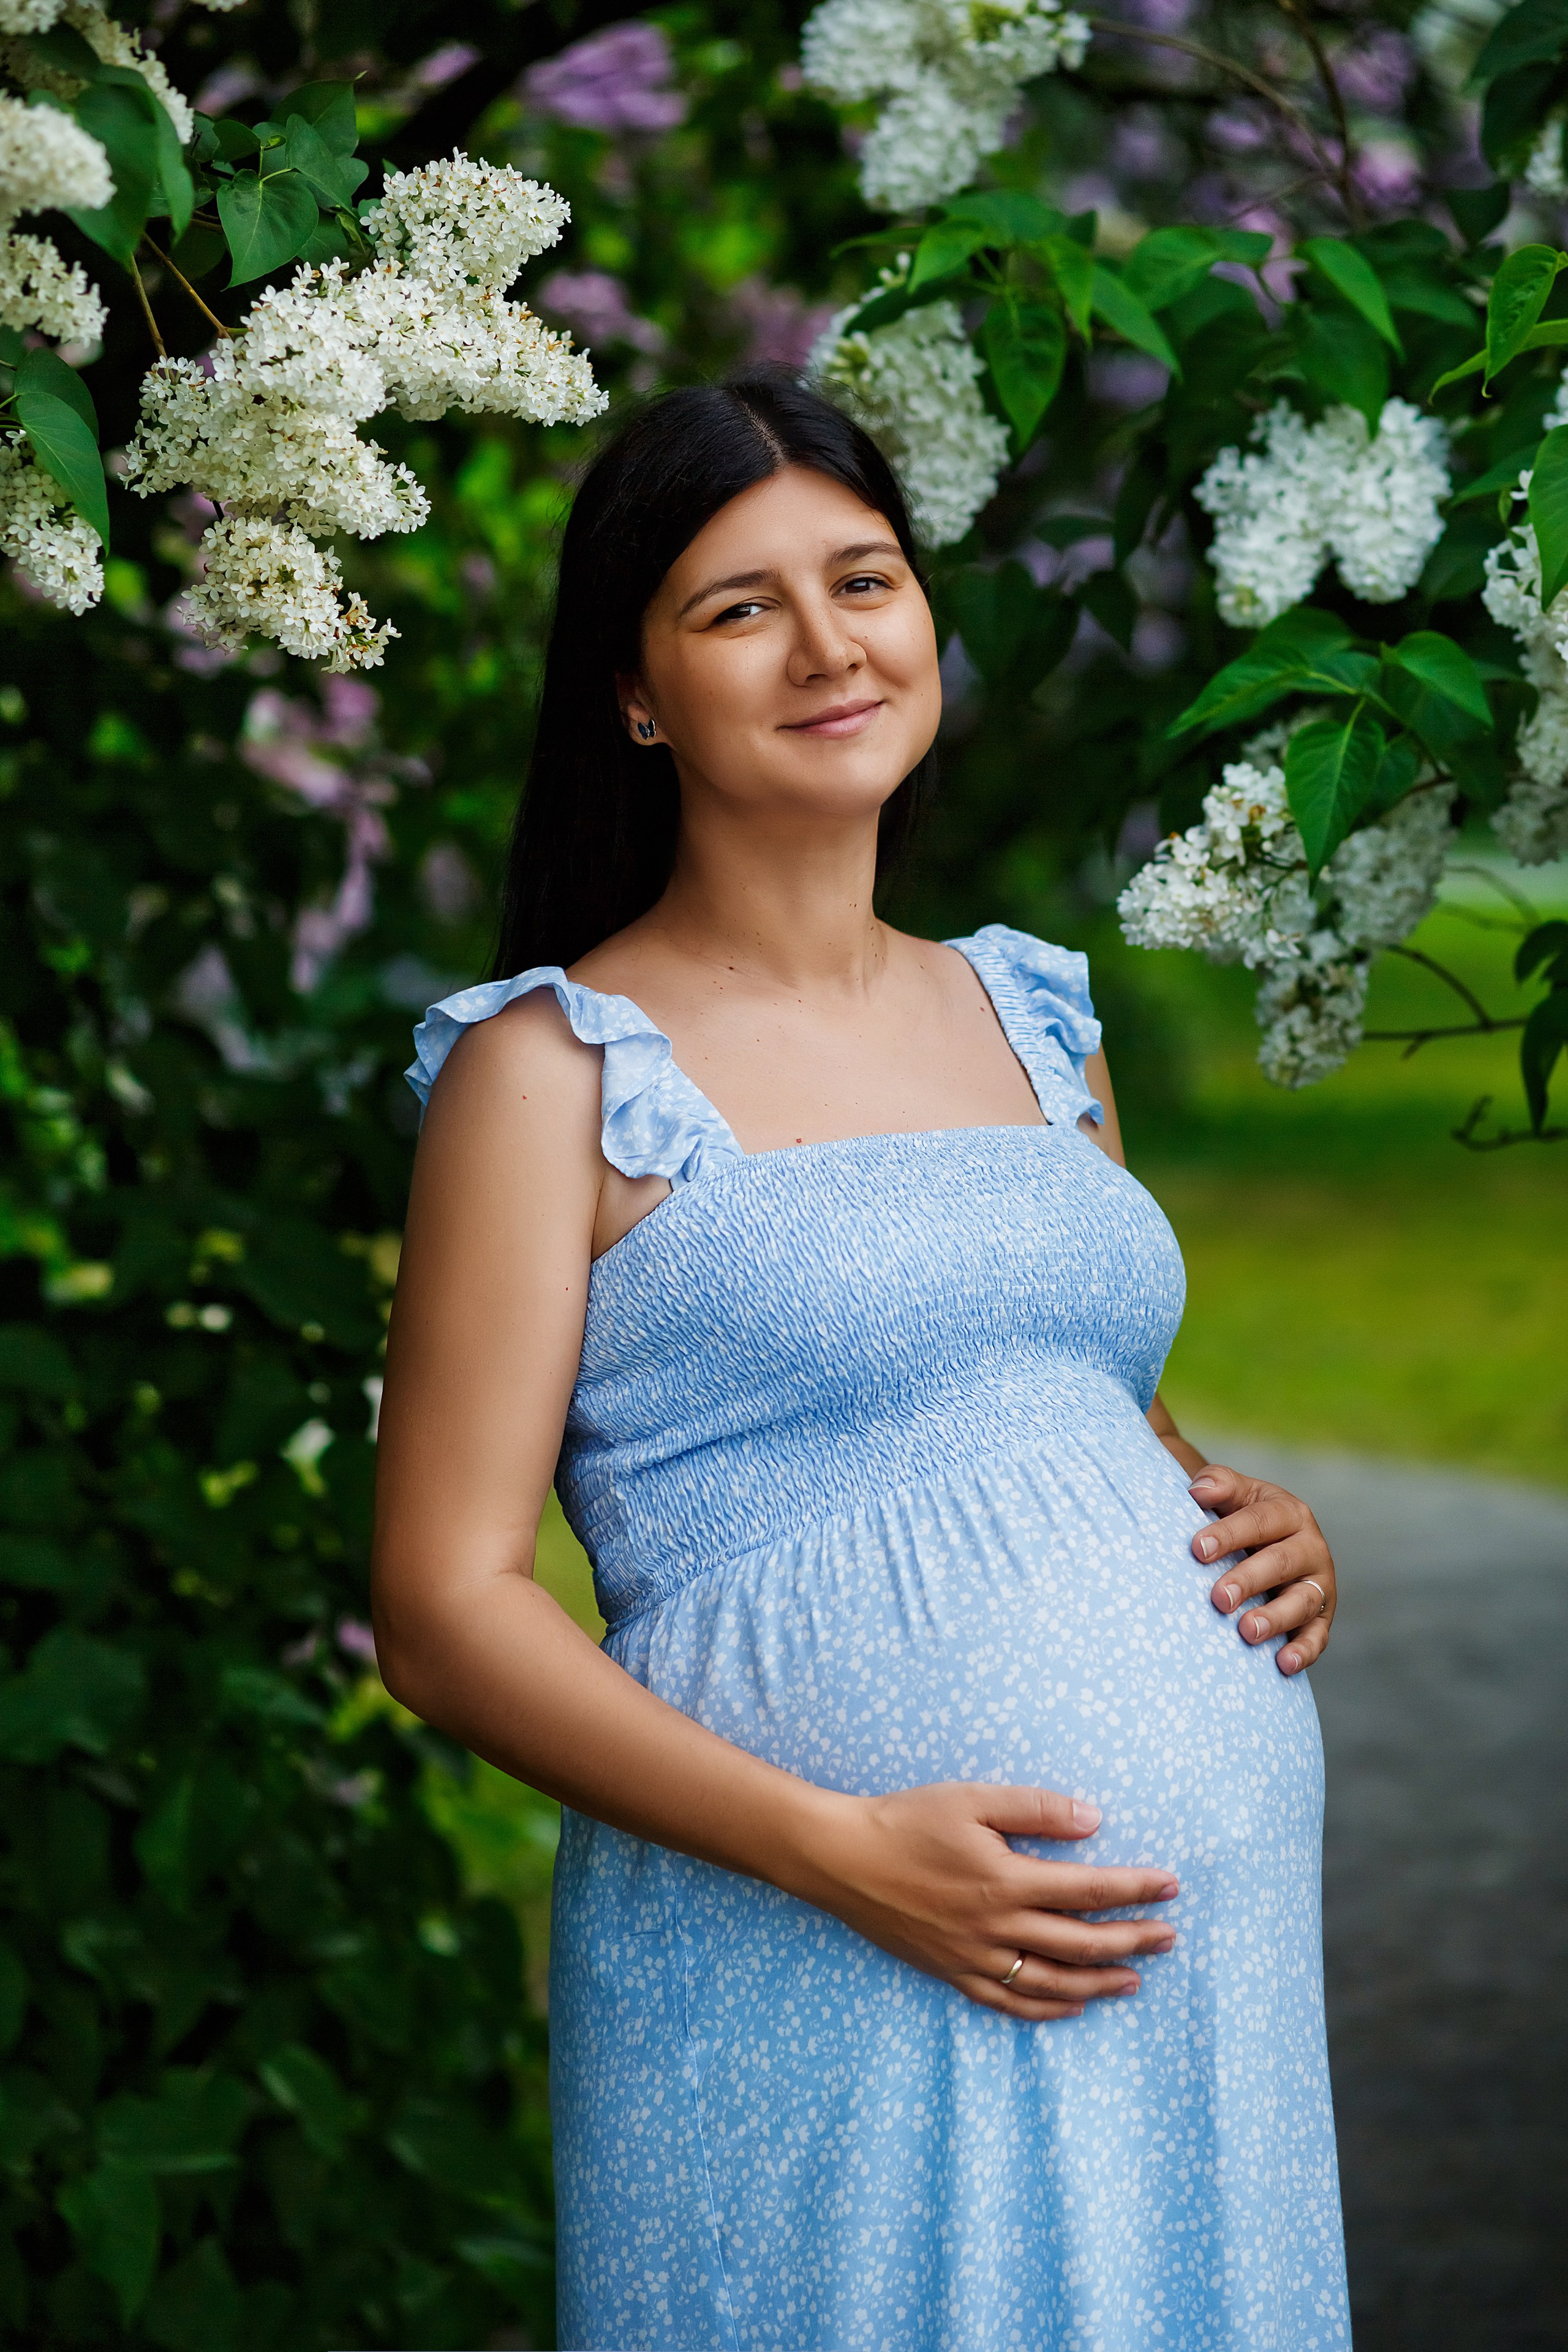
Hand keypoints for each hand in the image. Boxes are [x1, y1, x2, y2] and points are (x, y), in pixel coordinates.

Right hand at [795, 1781, 1179, 2021]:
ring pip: (1052, 1983)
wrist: (842, 1858)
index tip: (1171, 1886)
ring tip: (1134, 1979)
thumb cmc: (908, 1820)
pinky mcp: (951, 1972)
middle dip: (1133, 1940)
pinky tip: (1072, 2006)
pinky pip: (1009, 2002)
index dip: (1135, 1890)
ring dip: (1100, 1983)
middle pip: (1081, 1942)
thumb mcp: (972, 1799)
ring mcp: (974, 1957)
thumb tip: (1093, 1819)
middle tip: (1170, 1938)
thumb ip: (1035, 1809)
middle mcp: (996, 1927)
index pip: (1088, 1891)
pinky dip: (1047, 2009)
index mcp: (1006, 1880)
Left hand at [1187, 1463, 1336, 1677]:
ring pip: (1302, 1602)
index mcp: (1289, 1512)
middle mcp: (1310, 1547)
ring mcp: (1319, 1584)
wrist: (1272, 1544)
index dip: (1228, 1534)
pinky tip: (1284, 1663)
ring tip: (1247, 1632)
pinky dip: (1304, 1651)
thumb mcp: (1238, 1495)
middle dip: (1248, 1580)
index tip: (1198, 1549)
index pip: (1259, 1522)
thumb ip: (1220, 1485)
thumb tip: (1199, 1491)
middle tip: (1219, 1598)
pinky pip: (1318, 1637)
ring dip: (1275, 1618)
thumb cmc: (1244, 1519)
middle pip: (1280, 1563)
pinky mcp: (1322, 1618)